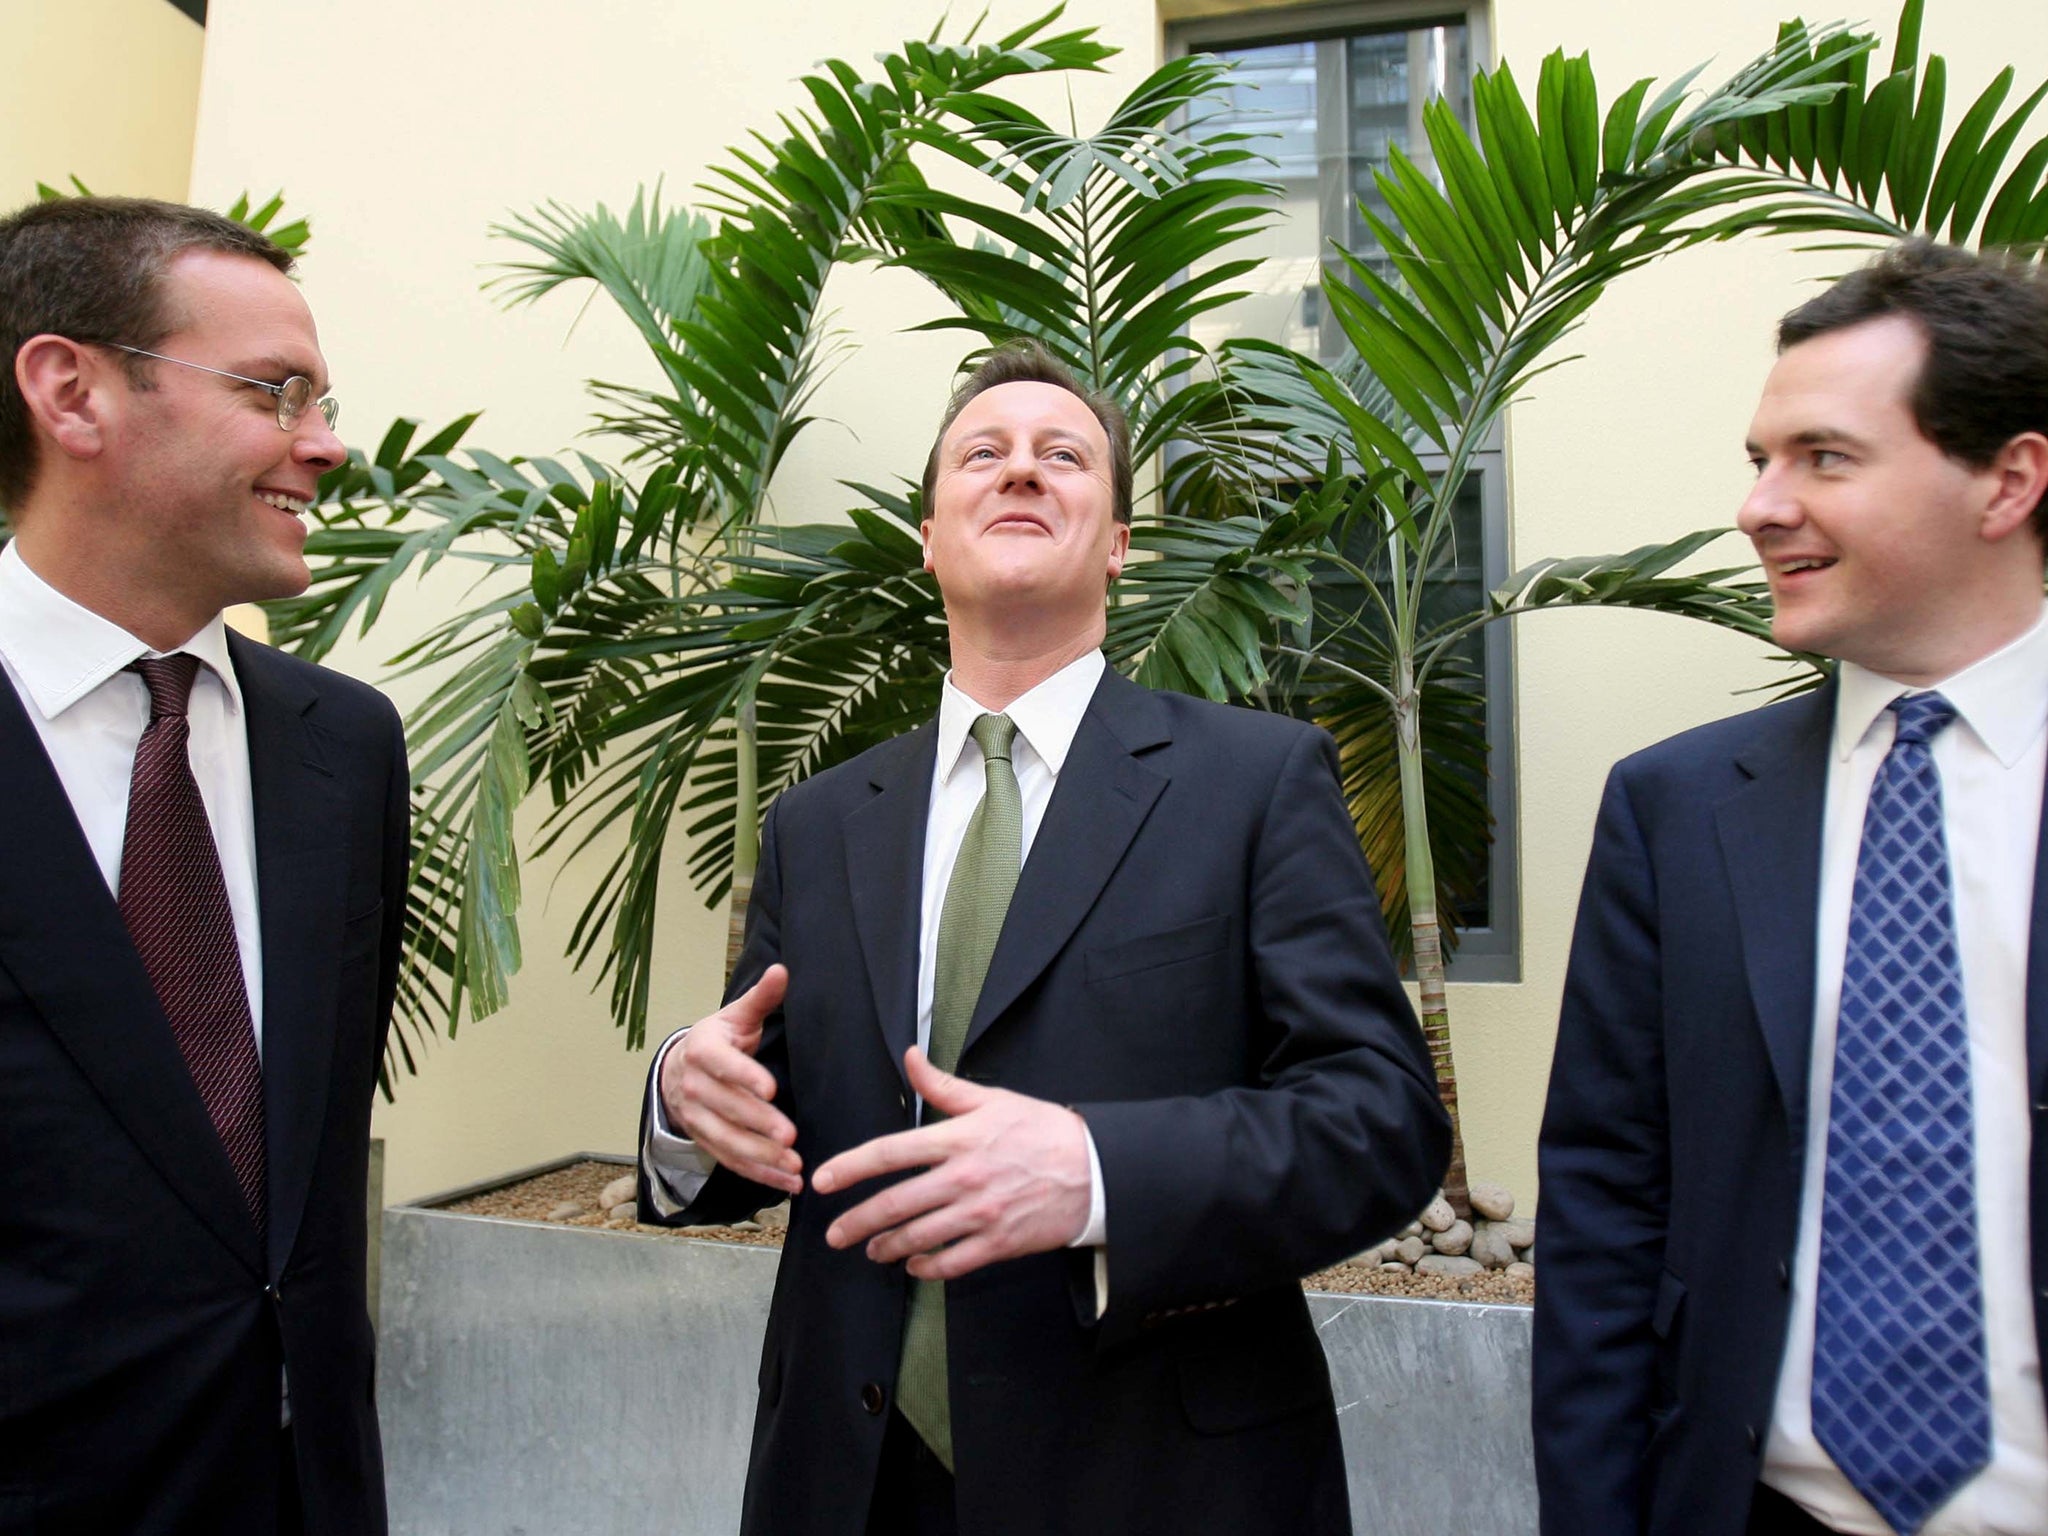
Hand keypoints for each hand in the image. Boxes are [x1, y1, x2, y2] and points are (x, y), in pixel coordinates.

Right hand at [660, 965, 800, 1195]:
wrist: (679, 1069)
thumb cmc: (718, 1040)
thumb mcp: (737, 1016)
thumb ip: (761, 998)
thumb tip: (781, 970)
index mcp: (704, 1050)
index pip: (724, 1065)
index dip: (745, 1077)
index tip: (771, 1089)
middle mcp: (695, 1087)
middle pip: (728, 1109)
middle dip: (759, 1125)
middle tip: (790, 1137)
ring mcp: (697, 1118)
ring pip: (728, 1141)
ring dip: (760, 1156)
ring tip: (793, 1165)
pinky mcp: (706, 1140)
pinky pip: (730, 1161)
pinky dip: (758, 1174)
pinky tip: (786, 1182)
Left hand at [813, 1047, 1091, 1279]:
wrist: (1094, 1169)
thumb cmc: (1042, 1130)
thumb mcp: (993, 1100)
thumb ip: (943, 1086)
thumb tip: (910, 1057)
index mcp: (959, 1139)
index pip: (891, 1152)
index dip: (851, 1167)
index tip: (823, 1180)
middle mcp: (964, 1178)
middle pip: (896, 1204)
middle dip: (857, 1222)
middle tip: (834, 1234)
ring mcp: (981, 1214)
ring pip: (918, 1238)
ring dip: (886, 1247)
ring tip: (871, 1250)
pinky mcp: (999, 1242)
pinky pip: (951, 1263)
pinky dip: (926, 1267)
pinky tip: (914, 1265)